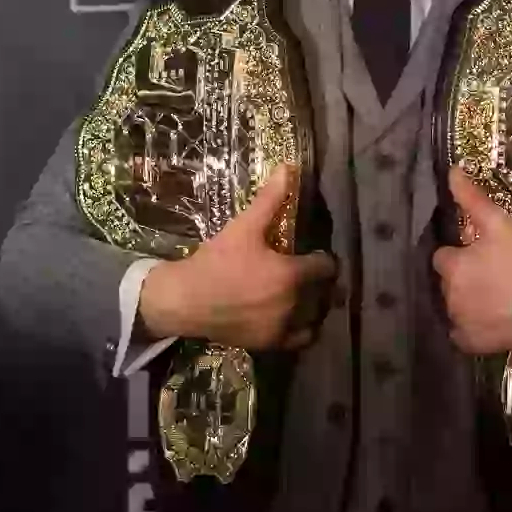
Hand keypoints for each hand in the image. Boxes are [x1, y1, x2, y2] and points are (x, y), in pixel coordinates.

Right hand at [138, 165, 337, 349]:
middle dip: (320, 282)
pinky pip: (301, 339)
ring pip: (315, 317)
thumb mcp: (243, 227)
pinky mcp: (270, 344)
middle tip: (310, 273)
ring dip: (315, 305)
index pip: (326, 267)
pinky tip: (294, 318)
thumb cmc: (216, 261)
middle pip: (324, 293)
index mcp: (292, 275)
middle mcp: (294, 305)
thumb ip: (270, 199)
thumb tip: (288, 167)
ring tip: (305, 295)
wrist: (184, 301)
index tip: (314, 254)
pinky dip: (303, 329)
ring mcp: (283, 328)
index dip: (323, 258)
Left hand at [432, 168, 511, 354]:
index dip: (461, 255)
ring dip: (468, 302)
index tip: (481, 255)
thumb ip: (472, 199)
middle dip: (465, 278)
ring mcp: (461, 323)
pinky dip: (471, 328)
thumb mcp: (501, 224)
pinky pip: (462, 335)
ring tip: (497, 298)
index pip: (443, 257)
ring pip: (456, 308)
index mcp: (453, 267)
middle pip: (449, 283)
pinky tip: (490, 320)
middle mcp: (450, 296)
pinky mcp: (474, 343)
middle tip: (494, 275)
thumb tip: (451, 171)